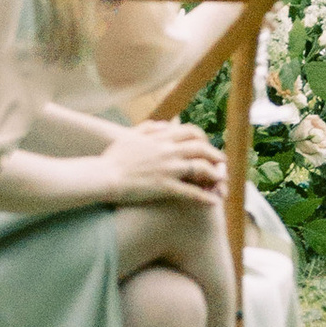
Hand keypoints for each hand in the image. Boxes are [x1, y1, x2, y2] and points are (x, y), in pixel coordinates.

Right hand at [99, 119, 225, 206]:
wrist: (104, 175)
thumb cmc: (113, 157)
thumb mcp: (130, 135)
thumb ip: (150, 128)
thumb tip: (165, 124)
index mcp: (162, 137)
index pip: (191, 132)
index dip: (203, 138)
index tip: (207, 145)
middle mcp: (169, 150)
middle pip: (201, 149)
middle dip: (215, 155)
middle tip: (222, 163)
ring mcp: (169, 169)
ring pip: (201, 169)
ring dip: (215, 174)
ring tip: (221, 181)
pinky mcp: (165, 187)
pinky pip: (191, 192)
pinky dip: (205, 197)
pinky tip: (214, 202)